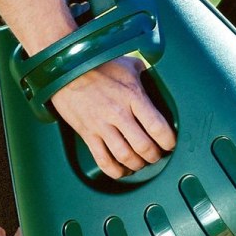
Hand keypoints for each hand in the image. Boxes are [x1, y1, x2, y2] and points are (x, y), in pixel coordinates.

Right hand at [50, 56, 176, 179]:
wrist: (66, 69)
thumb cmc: (97, 65)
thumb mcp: (127, 64)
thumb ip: (144, 72)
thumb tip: (155, 75)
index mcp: (133, 96)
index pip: (157, 127)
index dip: (168, 141)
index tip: (170, 143)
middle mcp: (119, 113)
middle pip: (144, 147)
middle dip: (154, 156)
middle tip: (157, 155)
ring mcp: (102, 125)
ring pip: (125, 157)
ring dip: (137, 165)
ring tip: (141, 163)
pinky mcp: (87, 134)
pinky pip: (103, 160)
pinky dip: (115, 171)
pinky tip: (122, 170)